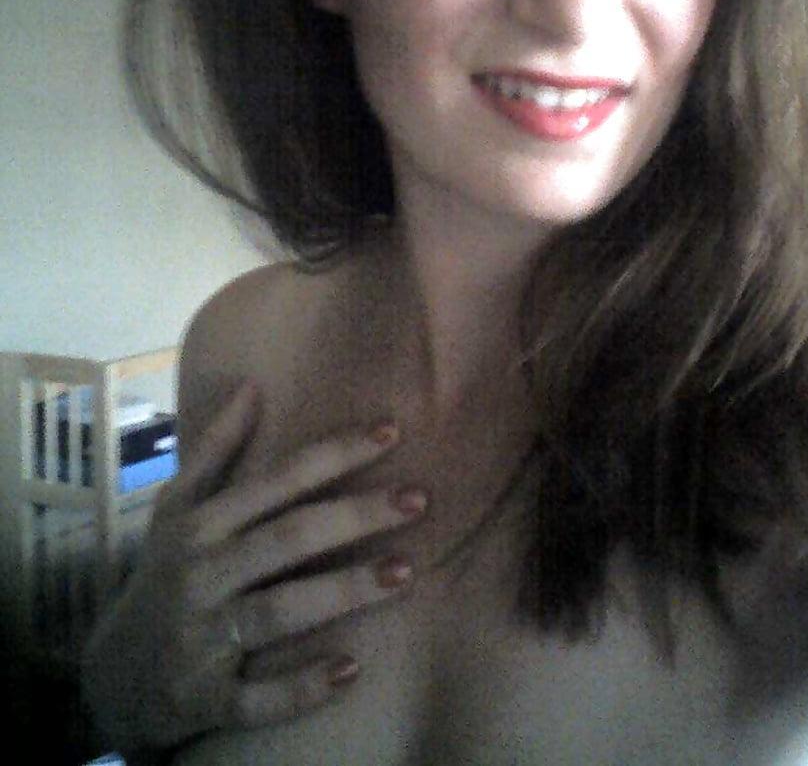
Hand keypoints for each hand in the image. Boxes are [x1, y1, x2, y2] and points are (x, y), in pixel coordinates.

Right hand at [81, 381, 424, 749]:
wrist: (112, 674)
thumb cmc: (164, 573)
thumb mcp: (176, 507)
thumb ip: (216, 448)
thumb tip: (253, 385)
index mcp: (200, 524)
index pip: (277, 480)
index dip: (334, 454)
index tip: (392, 432)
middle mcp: (201, 574)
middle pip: (286, 538)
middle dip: (354, 517)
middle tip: (418, 500)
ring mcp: (201, 638)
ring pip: (278, 611)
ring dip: (342, 592)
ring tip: (406, 573)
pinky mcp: (204, 698)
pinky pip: (256, 697)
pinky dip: (301, 687)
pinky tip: (352, 669)